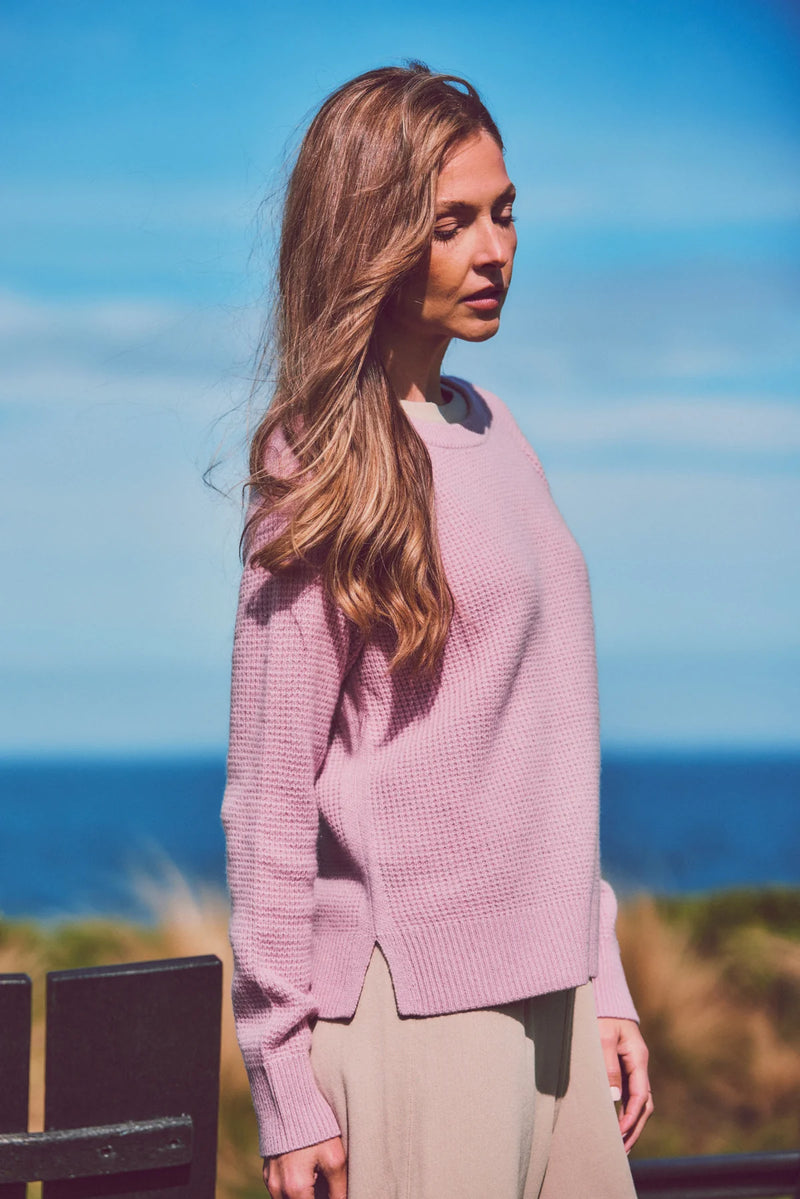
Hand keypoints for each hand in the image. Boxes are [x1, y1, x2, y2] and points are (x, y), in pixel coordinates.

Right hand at [263, 1136, 346, 1197]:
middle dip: (315, 1198)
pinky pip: (280, 1191)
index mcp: (295, 1189)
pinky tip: (308, 1174)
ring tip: (319, 1180)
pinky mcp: (267, 1172)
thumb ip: (338, 1190)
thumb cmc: (314, 1129)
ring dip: (304, 1196)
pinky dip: (293, 1190)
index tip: (333, 1193)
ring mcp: (269, 1181)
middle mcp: (277, 1189)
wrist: (288, 1101)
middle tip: (328, 1187)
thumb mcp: (335, 1159)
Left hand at [597, 1017, 652, 1153]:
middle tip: (622, 1150)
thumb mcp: (602, 1038)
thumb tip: (615, 1099)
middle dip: (635, 1128)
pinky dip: (625, 1111)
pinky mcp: (623, 1066)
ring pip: (638, 1101)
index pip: (641, 1096)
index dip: (631, 1117)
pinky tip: (616, 1124)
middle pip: (644, 1104)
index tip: (620, 1134)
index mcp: (638, 1058)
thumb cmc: (601, 1014)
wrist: (602, 996)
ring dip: (631, 1123)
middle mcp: (638, 1065)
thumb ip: (609, 1066)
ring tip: (620, 1145)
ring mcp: (632, 1066)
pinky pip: (629, 1094)